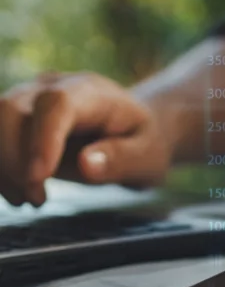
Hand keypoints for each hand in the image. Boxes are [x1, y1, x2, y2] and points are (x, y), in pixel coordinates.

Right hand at [0, 72, 172, 206]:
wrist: (132, 130)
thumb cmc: (142, 143)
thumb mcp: (147, 156)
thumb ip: (121, 159)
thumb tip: (87, 164)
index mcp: (92, 92)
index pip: (57, 104)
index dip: (42, 138)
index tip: (39, 177)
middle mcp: (53, 87)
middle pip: (12, 109)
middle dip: (14, 159)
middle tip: (37, 199)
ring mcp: (29, 98)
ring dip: (1, 166)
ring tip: (29, 199)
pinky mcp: (15, 117)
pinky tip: (17, 193)